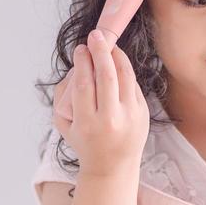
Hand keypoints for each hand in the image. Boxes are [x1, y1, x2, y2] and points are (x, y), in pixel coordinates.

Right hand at [52, 30, 148, 178]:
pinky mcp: (143, 114)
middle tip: (95, 36)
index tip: (80, 49)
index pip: (84, 84)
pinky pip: (133, 85)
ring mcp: (130, 117)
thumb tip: (75, 67)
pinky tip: (117, 63)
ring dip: (117, 56)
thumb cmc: (84, 143)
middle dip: (101, 51)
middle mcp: (110, 120)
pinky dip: (125, 71)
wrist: (112, 168)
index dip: (82, 62)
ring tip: (108, 46)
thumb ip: (62, 97)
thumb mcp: (64, 125)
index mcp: (87, 123)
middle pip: (107, 76)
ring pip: (125, 77)